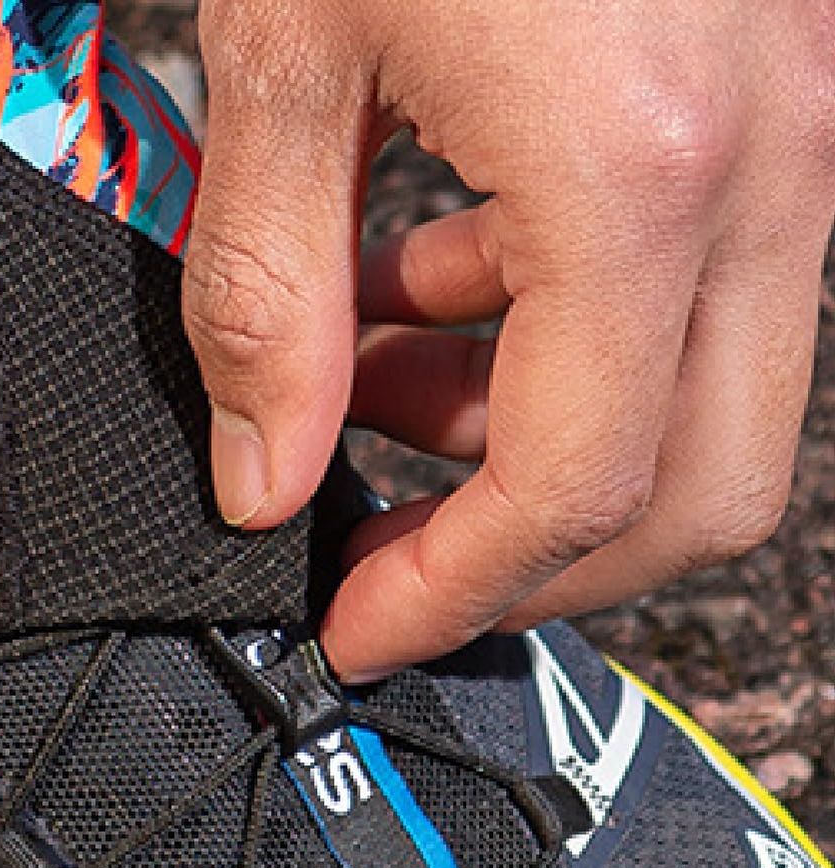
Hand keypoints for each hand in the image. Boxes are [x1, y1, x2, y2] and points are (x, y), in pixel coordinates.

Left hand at [182, 0, 834, 679]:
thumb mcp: (285, 54)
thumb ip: (265, 293)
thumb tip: (263, 480)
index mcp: (640, 165)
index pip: (570, 487)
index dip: (449, 595)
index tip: (355, 631)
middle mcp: (761, 154)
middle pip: (692, 485)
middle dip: (525, 562)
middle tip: (381, 561)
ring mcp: (784, 121)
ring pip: (692, 393)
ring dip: (518, 436)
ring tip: (355, 394)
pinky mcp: (753, 91)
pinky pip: (680, 286)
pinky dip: (544, 334)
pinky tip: (408, 290)